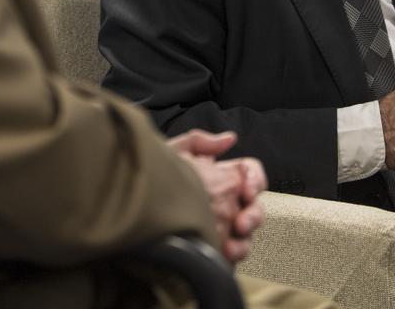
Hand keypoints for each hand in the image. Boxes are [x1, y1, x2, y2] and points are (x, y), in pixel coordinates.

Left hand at [167, 130, 265, 263]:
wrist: (138, 206)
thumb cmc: (155, 179)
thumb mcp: (175, 152)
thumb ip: (200, 141)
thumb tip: (229, 138)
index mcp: (222, 178)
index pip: (252, 176)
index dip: (255, 181)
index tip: (247, 189)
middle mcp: (226, 204)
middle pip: (255, 209)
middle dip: (253, 216)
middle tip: (241, 222)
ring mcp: (222, 228)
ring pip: (246, 236)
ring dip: (244, 241)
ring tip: (232, 245)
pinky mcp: (213, 248)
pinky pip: (232, 255)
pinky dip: (232, 256)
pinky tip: (223, 254)